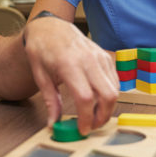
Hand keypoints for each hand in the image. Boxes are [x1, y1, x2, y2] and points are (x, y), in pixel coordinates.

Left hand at [23, 17, 117, 133]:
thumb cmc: (42, 48)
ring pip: (115, 90)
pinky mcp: (105, 56)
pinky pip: (115, 80)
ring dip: (107, 107)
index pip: (85, 98)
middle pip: (107, 96)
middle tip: (91, 126)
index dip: (86, 119)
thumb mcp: (40, 76)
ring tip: (93, 115)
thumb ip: (50, 101)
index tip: (82, 130)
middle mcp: (88, 60)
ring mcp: (100, 57)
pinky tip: (98, 100)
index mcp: (69, 65)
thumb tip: (53, 124)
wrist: (50, 26)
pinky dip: (110, 94)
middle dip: (102, 117)